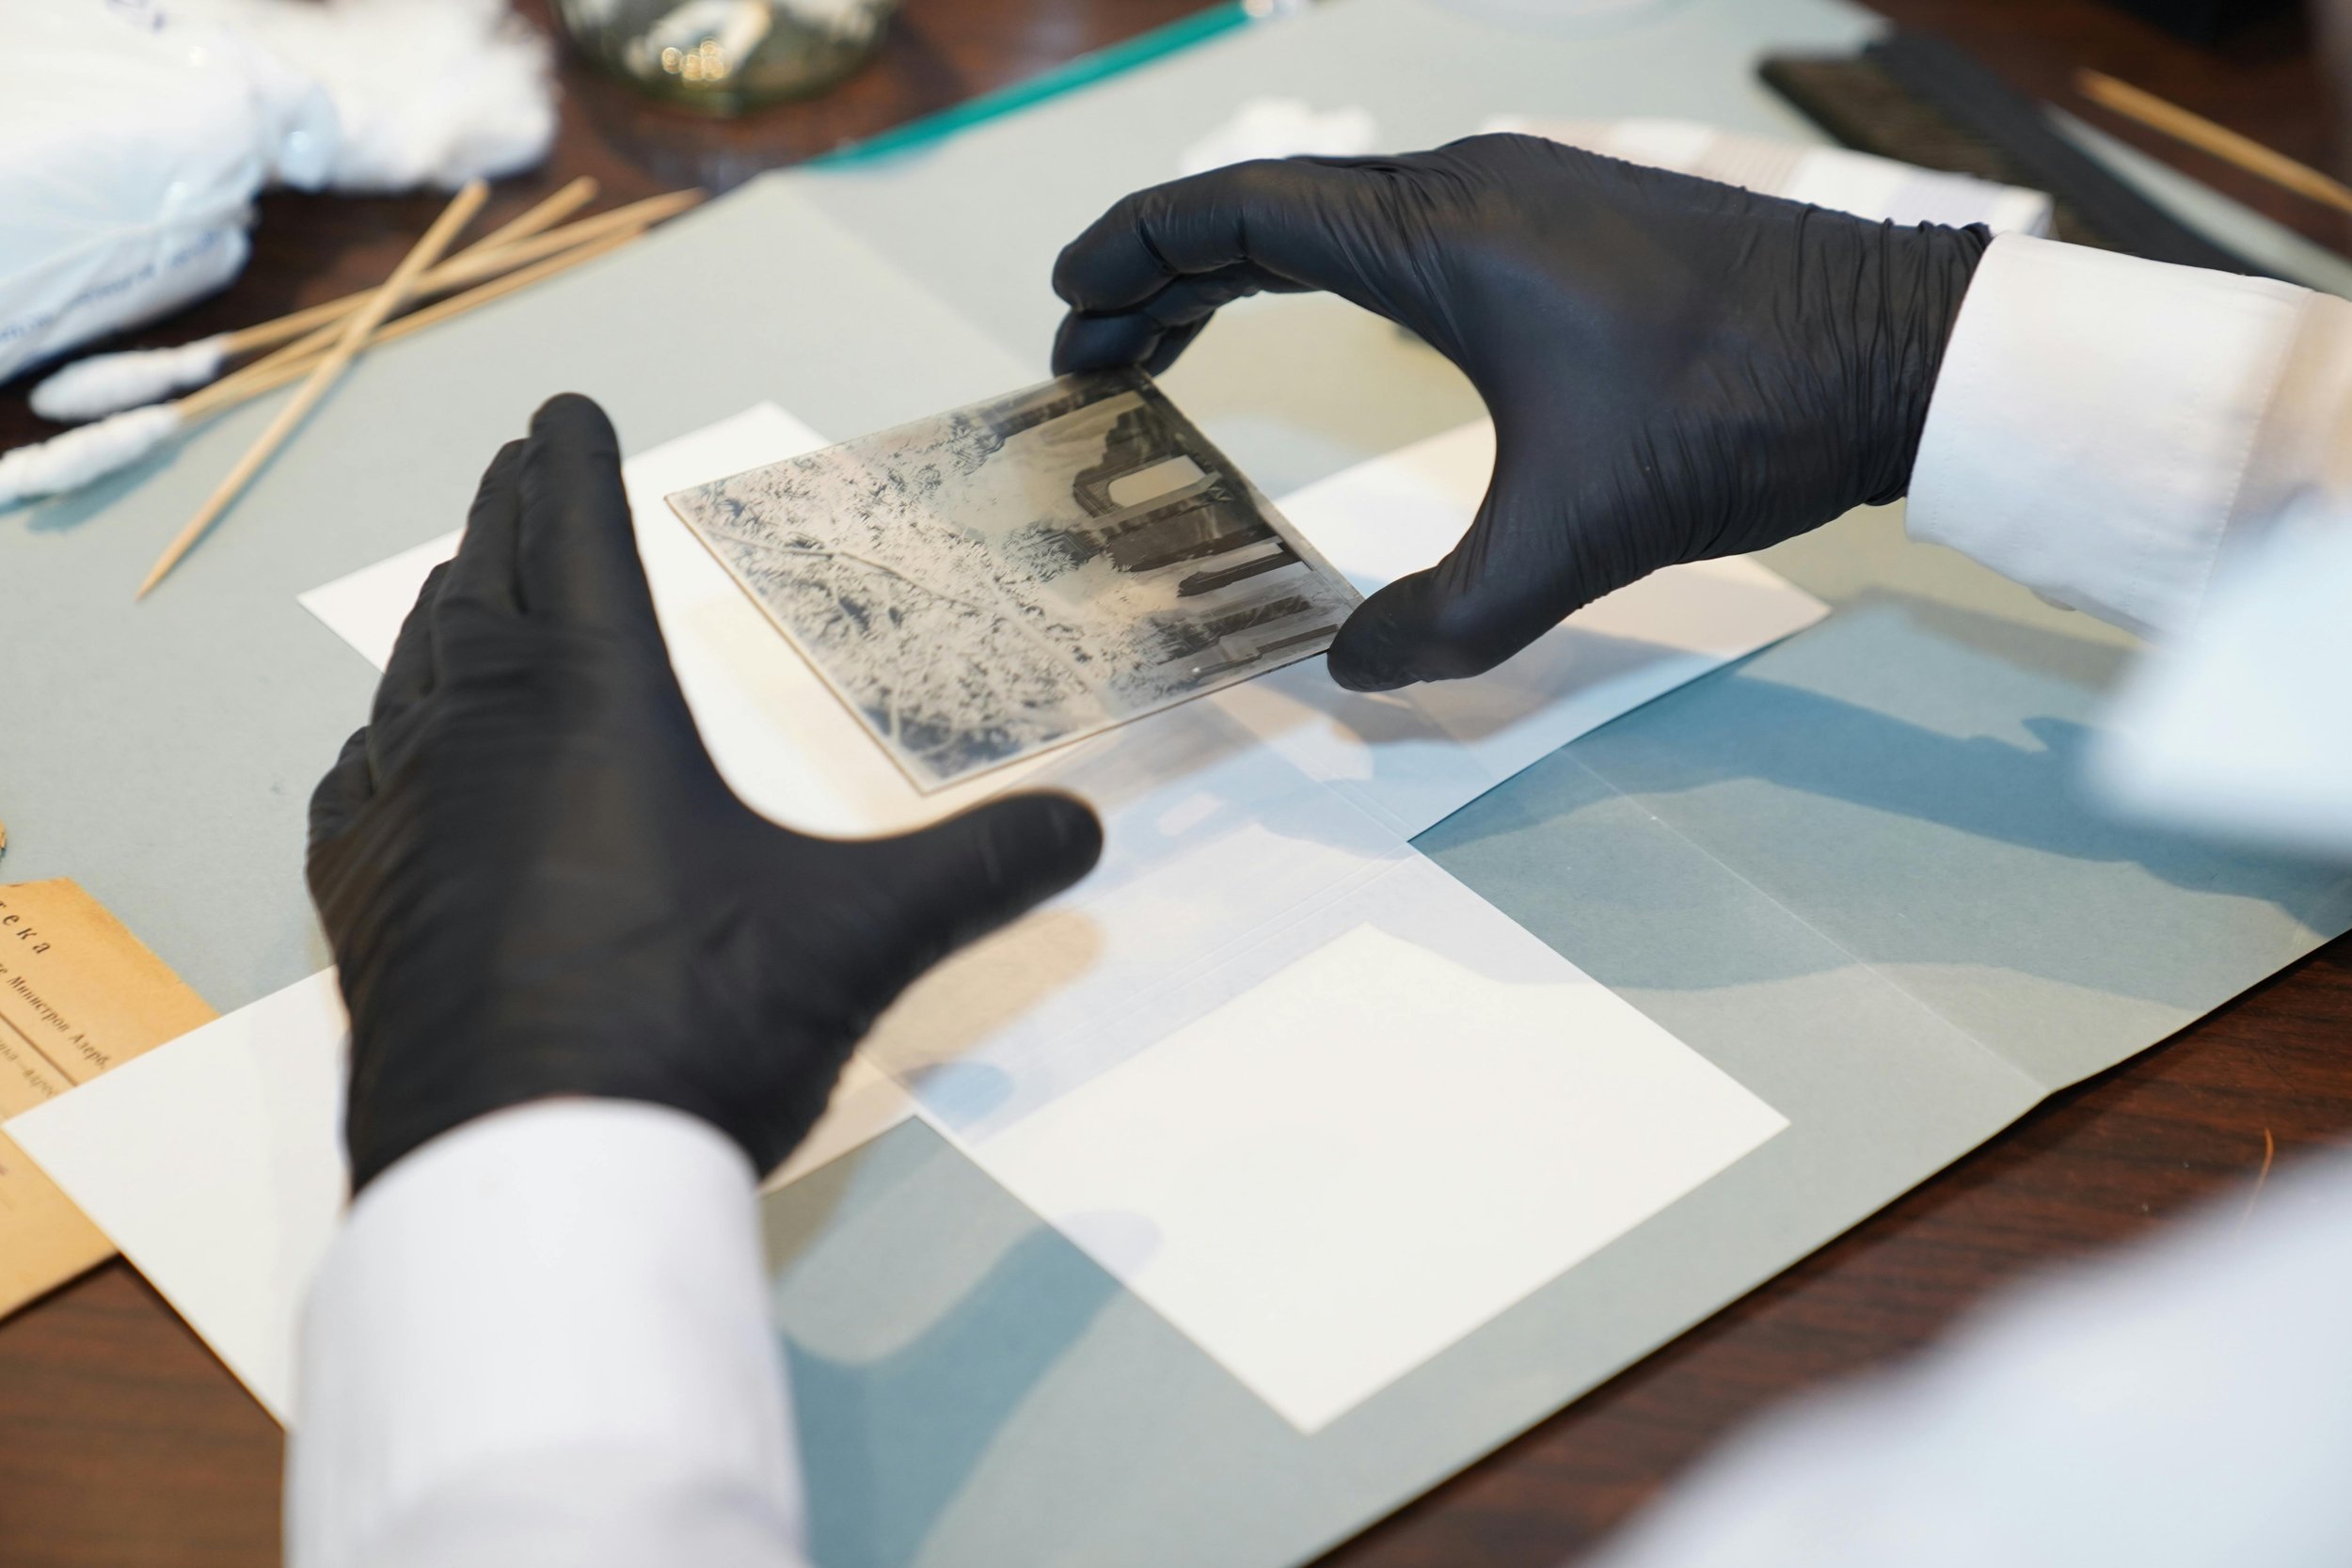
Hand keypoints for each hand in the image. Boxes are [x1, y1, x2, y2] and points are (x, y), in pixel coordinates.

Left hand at [307, 395, 1102, 1190]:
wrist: (530, 1174)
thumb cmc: (694, 1025)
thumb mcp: (863, 937)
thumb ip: (976, 871)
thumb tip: (1083, 831)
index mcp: (597, 704)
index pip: (582, 542)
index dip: (578, 466)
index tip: (565, 409)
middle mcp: (485, 732)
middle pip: (486, 584)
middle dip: (506, 515)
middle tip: (516, 470)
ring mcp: (406, 815)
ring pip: (413, 672)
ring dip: (446, 612)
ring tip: (463, 585)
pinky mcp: (363, 902)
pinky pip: (355, 780)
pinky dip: (380, 735)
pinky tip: (383, 751)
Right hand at [1052, 134, 1988, 689]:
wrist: (1902, 352)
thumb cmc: (1734, 417)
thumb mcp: (1571, 542)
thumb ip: (1442, 621)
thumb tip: (1353, 674)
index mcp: (1440, 235)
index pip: (1239, 215)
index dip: (1136, 253)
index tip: (1068, 303)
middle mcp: (1470, 186)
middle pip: (1269, 208)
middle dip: (1164, 276)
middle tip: (1094, 353)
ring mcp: (1527, 190)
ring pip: (1337, 212)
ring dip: (1243, 269)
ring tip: (1175, 341)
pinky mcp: (1574, 217)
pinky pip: (1403, 224)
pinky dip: (1327, 269)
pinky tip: (1332, 324)